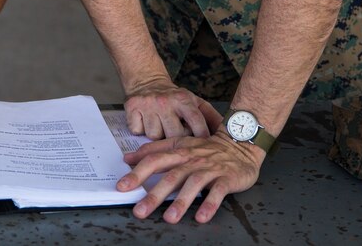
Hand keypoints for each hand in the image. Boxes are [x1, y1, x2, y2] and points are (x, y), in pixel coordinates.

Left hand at [117, 129, 262, 223]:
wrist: (240, 144)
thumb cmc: (206, 148)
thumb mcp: (179, 144)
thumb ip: (154, 150)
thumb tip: (128, 158)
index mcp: (179, 151)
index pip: (154, 160)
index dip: (137, 173)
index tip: (122, 186)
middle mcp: (192, 160)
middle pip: (171, 177)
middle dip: (154, 195)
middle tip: (140, 211)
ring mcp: (209, 169)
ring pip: (193, 184)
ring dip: (181, 202)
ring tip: (169, 218)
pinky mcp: (226, 178)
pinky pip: (217, 192)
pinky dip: (209, 204)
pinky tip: (201, 217)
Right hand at [124, 76, 221, 138]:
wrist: (147, 81)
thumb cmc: (174, 98)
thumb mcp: (194, 102)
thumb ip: (211, 118)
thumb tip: (230, 133)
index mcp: (184, 99)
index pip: (197, 124)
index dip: (202, 139)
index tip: (204, 150)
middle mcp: (166, 101)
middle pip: (174, 136)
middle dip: (175, 138)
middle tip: (174, 131)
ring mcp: (148, 104)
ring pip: (154, 136)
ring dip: (156, 135)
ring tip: (159, 124)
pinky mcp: (132, 107)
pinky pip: (138, 132)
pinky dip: (140, 130)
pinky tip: (145, 121)